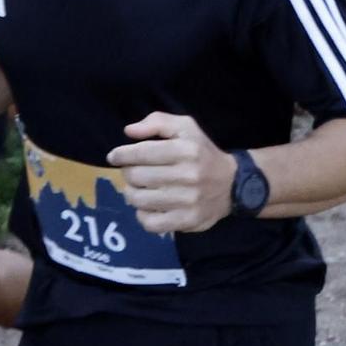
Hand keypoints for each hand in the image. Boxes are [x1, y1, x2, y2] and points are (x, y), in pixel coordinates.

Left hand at [109, 112, 235, 234]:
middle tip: (132, 171)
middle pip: (136, 176)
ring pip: (139, 200)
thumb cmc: (202, 152)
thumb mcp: (186, 127)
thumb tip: (129, 131)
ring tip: (138, 188)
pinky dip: (142, 215)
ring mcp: (187, 200)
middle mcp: (188, 175)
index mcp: (186, 149)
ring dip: (132, 193)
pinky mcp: (186, 220)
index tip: (114, 156)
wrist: (231, 184)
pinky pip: (149, 223)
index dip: (121, 155)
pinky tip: (148, 206)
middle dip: (128, 172)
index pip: (142, 152)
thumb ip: (157, 122)